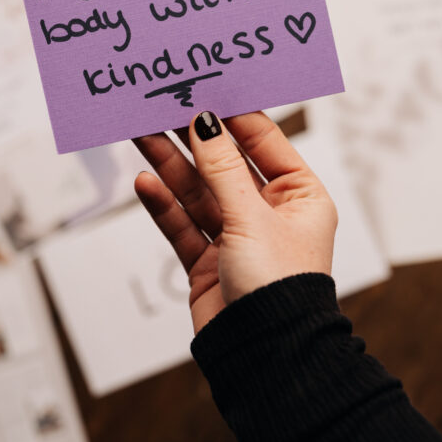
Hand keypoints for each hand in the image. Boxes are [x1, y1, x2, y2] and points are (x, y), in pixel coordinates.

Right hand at [134, 111, 336, 333]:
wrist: (265, 355)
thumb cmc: (279, 288)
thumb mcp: (251, 216)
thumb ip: (222, 167)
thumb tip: (205, 121)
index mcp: (301, 196)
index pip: (262, 141)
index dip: (232, 114)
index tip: (204, 86)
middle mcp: (270, 214)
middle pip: (223, 164)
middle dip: (192, 137)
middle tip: (161, 106)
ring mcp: (238, 238)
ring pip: (198, 192)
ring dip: (170, 165)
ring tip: (140, 133)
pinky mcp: (210, 262)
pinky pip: (183, 224)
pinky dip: (163, 204)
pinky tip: (145, 181)